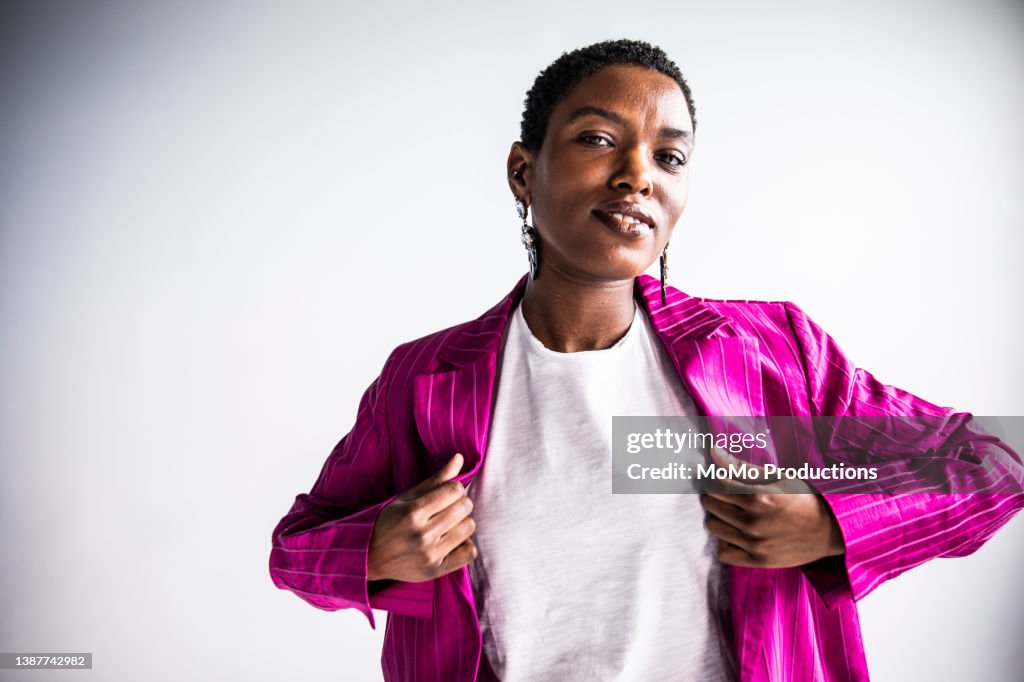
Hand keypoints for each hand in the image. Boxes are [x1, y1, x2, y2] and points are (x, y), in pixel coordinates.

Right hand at [367, 453, 477, 581]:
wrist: (369, 558)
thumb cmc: (388, 522)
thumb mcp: (407, 498)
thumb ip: (435, 479)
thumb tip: (459, 457)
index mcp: (413, 512)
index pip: (454, 489)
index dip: (454, 488)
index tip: (446, 493)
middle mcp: (423, 534)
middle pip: (464, 507)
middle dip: (459, 503)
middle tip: (447, 508)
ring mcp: (430, 554)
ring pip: (469, 527)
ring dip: (463, 522)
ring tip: (449, 524)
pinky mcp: (436, 570)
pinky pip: (469, 553)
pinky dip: (465, 544)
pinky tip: (452, 541)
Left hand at [701, 448, 844, 567]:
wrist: (832, 529)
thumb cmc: (804, 498)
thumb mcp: (776, 477)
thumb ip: (741, 467)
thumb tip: (713, 451)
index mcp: (759, 498)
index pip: (715, 485)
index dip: (713, 479)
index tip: (718, 478)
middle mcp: (754, 523)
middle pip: (711, 505)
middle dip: (714, 495)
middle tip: (726, 493)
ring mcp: (756, 544)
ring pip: (714, 527)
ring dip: (718, 517)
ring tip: (732, 512)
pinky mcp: (759, 561)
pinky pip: (724, 553)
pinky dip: (726, 543)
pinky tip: (736, 534)